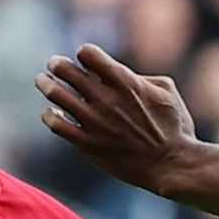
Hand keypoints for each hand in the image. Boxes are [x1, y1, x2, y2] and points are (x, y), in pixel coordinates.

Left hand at [39, 45, 197, 187]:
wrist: (170, 164)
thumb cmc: (174, 128)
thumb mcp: (167, 91)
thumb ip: (141, 77)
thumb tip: (123, 74)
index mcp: (125, 81)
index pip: (88, 53)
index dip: (84, 54)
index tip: (87, 61)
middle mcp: (105, 98)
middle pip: (65, 69)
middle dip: (57, 64)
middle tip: (55, 65)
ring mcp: (94, 121)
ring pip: (55, 94)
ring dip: (46, 84)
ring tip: (43, 82)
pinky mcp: (87, 143)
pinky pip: (56, 125)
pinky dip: (49, 116)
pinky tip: (51, 114)